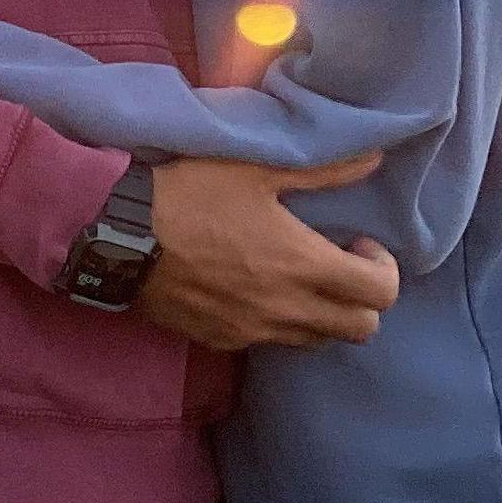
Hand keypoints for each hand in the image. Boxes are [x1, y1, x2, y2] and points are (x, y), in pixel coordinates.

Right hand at [135, 154, 395, 351]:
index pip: (380, 293)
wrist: (119, 234)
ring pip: (318, 342)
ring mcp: (254, 331)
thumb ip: (322, 170)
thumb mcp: (255, 168)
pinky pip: (270, 342)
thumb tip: (376, 160)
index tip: (357, 243)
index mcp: (302, 265)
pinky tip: (253, 291)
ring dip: (323, 314)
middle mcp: (287, 309)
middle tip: (337, 265)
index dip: (382, 268)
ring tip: (298, 279)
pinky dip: (278, 322)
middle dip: (361, 299)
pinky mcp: (223, 340)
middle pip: (361, 329)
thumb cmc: (190, 193)